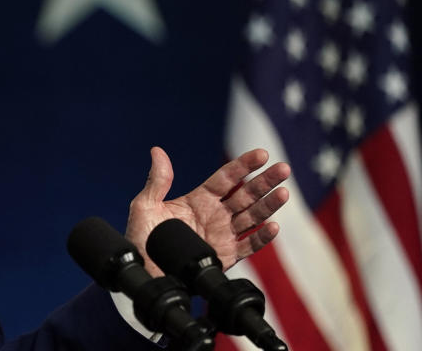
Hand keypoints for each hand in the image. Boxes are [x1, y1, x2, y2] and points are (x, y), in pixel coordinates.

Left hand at [125, 146, 289, 275]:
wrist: (143, 272)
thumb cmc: (141, 239)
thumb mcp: (145, 206)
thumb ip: (157, 181)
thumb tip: (157, 151)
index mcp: (198, 199)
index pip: (226, 178)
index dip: (243, 166)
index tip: (261, 154)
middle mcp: (215, 215)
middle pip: (245, 194)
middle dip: (264, 181)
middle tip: (283, 168)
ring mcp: (223, 235)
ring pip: (252, 217)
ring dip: (268, 205)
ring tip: (284, 193)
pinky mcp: (226, 256)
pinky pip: (248, 246)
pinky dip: (262, 237)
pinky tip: (273, 227)